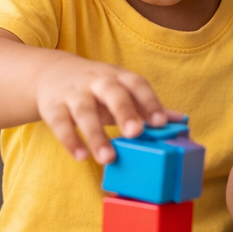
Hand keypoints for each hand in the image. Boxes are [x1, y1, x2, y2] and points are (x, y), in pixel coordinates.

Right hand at [34, 56, 170, 164]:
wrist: (51, 73)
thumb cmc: (96, 88)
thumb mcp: (121, 90)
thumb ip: (147, 106)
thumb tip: (181, 121)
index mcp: (118, 77)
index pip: (137, 85)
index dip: (150, 102)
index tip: (161, 122)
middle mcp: (96, 82)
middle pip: (111, 92)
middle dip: (124, 111)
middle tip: (135, 132)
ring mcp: (73, 93)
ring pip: (84, 111)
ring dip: (96, 134)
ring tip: (107, 158)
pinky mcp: (53, 107)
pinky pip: (60, 123)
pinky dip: (70, 140)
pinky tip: (81, 156)